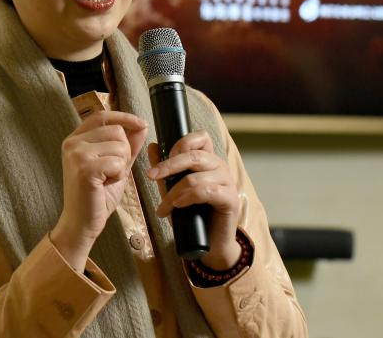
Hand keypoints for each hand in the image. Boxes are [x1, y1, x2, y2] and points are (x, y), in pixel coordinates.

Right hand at [51, 110, 147, 270]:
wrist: (81, 223)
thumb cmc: (96, 196)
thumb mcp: (115, 166)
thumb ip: (128, 146)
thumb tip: (141, 126)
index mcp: (75, 139)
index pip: (102, 116)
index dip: (124, 117)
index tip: (141, 124)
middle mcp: (72, 143)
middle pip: (116, 131)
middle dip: (125, 152)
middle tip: (112, 171)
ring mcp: (77, 154)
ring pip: (120, 146)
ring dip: (122, 166)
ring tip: (107, 179)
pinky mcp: (85, 168)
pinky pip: (118, 162)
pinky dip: (119, 175)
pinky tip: (105, 185)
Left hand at [147, 130, 240, 269]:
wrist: (209, 244)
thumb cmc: (192, 215)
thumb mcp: (173, 189)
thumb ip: (165, 169)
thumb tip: (153, 146)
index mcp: (209, 160)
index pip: (201, 137)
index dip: (181, 143)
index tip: (162, 160)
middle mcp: (220, 167)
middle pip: (194, 155)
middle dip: (168, 165)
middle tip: (151, 176)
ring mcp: (228, 183)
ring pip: (195, 177)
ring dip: (173, 192)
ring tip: (163, 207)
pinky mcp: (231, 200)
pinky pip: (206, 192)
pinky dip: (187, 198)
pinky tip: (178, 205)